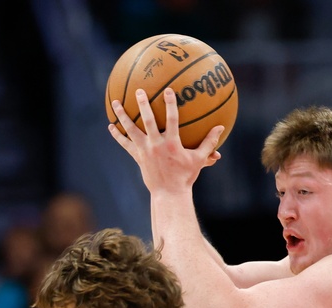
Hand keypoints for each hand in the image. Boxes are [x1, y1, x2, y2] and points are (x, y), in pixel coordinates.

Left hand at [108, 87, 222, 193]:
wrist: (169, 194)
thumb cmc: (185, 176)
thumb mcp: (199, 159)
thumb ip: (209, 143)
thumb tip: (221, 128)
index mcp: (171, 143)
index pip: (171, 119)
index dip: (170, 104)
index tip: (167, 90)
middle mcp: (156, 145)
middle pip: (147, 120)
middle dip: (143, 104)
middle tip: (139, 90)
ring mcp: (144, 150)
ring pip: (131, 130)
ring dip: (122, 115)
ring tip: (116, 103)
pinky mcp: (137, 157)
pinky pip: (125, 144)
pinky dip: (118, 135)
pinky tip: (110, 126)